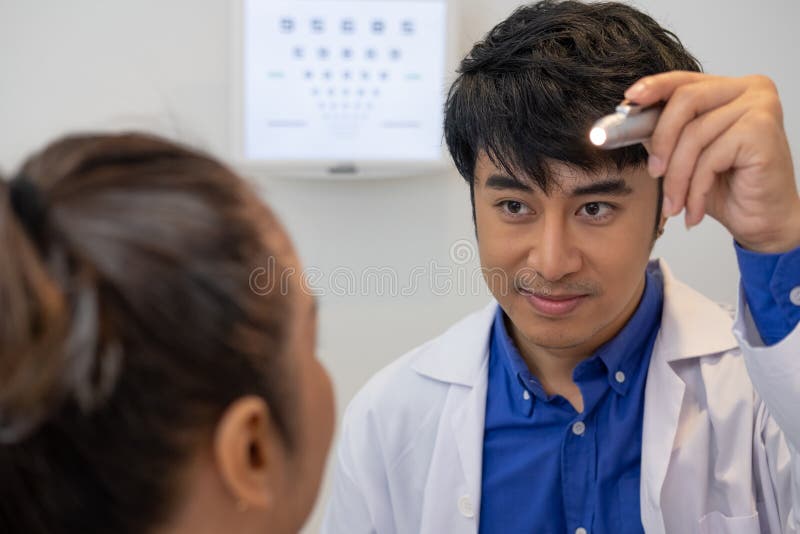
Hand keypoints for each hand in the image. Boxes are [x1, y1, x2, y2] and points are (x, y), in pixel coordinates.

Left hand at [625, 71, 799, 252]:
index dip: (653, 88)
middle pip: (686, 100)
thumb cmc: (728, 187)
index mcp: (730, 88)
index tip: (627, 102)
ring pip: (694, 135)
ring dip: (678, 178)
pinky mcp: (762, 131)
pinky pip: (710, 157)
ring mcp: (760, 107)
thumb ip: (664, 131)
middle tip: (654, 172)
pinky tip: (695, 209)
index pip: (684, 80)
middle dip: (662, 141)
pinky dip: (696, 189)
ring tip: (675, 205)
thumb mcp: (686, 155)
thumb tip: (628, 118)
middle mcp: (750, 89)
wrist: (762, 220)